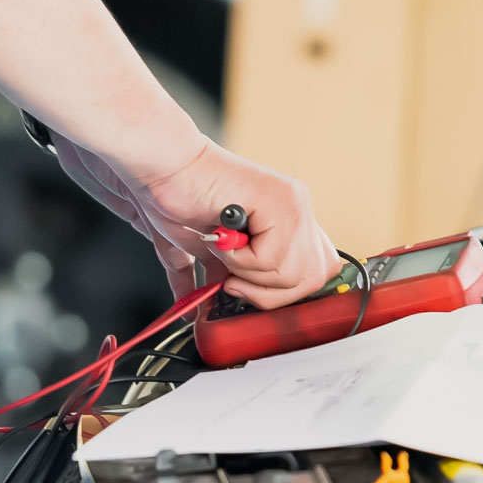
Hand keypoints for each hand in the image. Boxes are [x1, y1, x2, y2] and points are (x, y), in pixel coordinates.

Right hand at [55, 136, 341, 308]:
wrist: (164, 169)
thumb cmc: (181, 202)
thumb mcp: (218, 254)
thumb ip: (239, 277)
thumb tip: (235, 313)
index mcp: (290, 221)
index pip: (317, 272)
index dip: (286, 293)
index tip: (250, 293)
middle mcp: (298, 210)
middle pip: (312, 279)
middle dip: (268, 295)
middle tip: (232, 283)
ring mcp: (294, 204)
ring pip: (292, 274)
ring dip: (248, 275)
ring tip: (224, 254)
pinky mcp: (280, 201)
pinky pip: (271, 260)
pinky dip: (240, 261)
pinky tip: (222, 240)